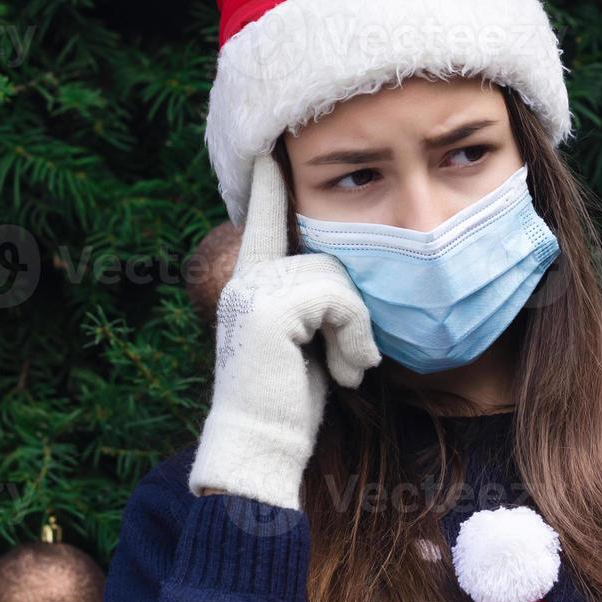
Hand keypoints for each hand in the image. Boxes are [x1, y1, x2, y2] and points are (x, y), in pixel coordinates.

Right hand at [187, 154, 381, 509]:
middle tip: (351, 361)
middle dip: (353, 311)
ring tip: (348, 368)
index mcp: (252, 282)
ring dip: (357, 329)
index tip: (269, 153)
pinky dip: (355, 336)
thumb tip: (349, 277)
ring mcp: (252, 290)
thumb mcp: (311, 344)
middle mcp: (245, 278)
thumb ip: (318, 304)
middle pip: (326, 258)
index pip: (263, 221)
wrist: (264, 448)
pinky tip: (348, 371)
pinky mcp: (269, 309)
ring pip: (336, 280)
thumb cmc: (293, 405)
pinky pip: (338, 298)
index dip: (266, 189)